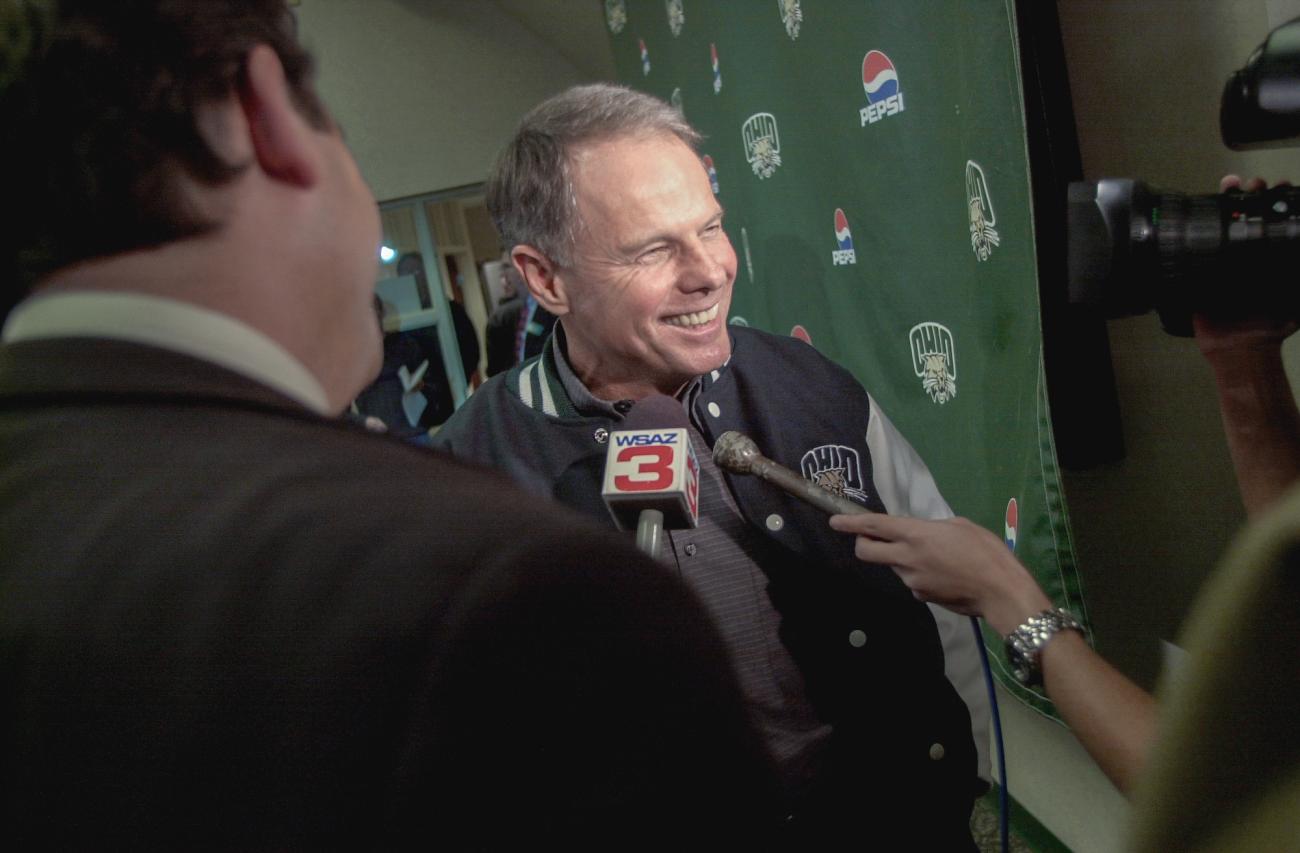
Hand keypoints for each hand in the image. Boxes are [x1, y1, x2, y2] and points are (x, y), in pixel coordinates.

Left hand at [828, 513, 1051, 635]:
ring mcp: (911, 580)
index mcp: (916, 534)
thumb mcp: (959, 526)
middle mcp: (907, 558)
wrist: (1001, 591)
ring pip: (892, 566)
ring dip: (900, 559)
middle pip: (867, 552)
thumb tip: (919, 535)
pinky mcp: (921, 596)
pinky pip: (911, 581)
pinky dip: (918, 574)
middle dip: (862, 543)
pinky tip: (942, 574)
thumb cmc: (986, 551)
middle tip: (873, 538)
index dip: (850, 523)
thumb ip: (931, 528)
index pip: (874, 526)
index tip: (834, 521)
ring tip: (933, 557)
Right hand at [1194, 175, 1298, 355]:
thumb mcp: (1298, 303)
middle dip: (1255, 196)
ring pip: (1224, 224)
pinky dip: (1198, 226)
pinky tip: (1203, 207)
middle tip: (1257, 185)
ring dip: (1227, 202)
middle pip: (1250, 216)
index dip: (1279, 204)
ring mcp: (1225, 262)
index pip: (1275, 223)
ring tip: (1231, 184)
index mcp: (1272, 258)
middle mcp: (1249, 256)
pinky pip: (1198, 246)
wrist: (1240, 349)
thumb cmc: (1272, 327)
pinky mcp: (1203, 271)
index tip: (1283, 188)